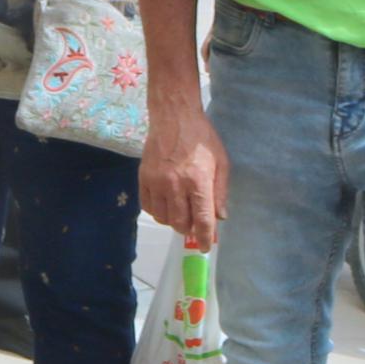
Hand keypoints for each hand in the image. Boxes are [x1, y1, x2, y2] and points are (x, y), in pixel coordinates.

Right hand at [138, 108, 227, 245]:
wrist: (173, 117)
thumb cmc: (202, 138)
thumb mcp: (221, 162)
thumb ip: (220, 191)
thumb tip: (220, 217)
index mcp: (198, 180)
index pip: (202, 219)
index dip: (205, 237)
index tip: (205, 247)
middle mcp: (175, 184)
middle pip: (180, 223)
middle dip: (189, 228)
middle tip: (194, 222)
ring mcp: (157, 182)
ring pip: (163, 218)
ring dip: (173, 221)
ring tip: (180, 212)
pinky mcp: (143, 178)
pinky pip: (148, 207)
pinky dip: (158, 212)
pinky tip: (166, 205)